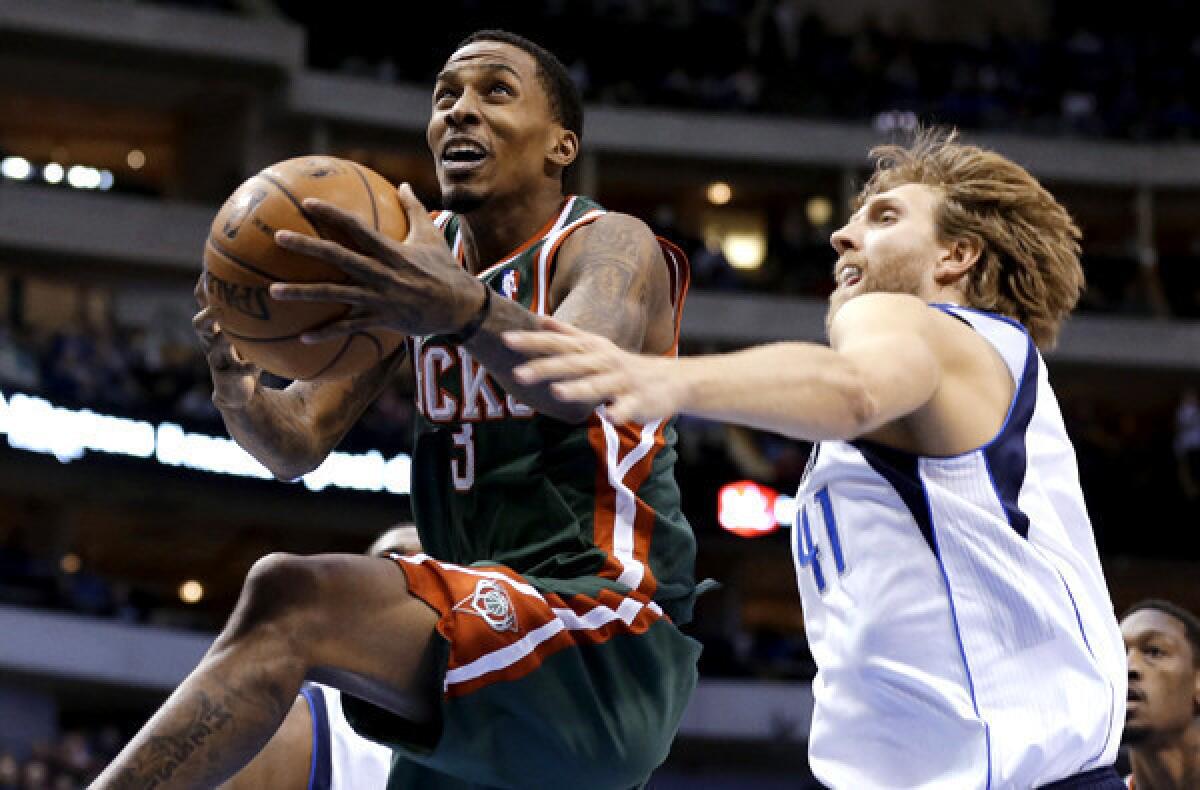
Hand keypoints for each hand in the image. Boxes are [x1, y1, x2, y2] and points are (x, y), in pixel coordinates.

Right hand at [193, 275, 259, 409]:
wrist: (240, 392)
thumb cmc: (249, 353)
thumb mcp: (252, 331)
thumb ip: (261, 311)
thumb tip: (285, 279)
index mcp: (217, 325)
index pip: (204, 300)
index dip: (205, 284)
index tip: (214, 266)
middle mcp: (212, 340)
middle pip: (199, 323)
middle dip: (207, 313)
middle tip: (218, 304)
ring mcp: (217, 360)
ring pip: (212, 348)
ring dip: (221, 339)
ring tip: (228, 335)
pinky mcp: (226, 378)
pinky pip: (236, 370)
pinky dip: (248, 366)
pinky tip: (259, 364)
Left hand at [268, 184, 484, 340]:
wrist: (461, 308)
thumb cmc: (446, 270)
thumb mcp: (433, 236)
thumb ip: (415, 210)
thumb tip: (404, 185)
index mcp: (391, 251)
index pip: (356, 227)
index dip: (332, 214)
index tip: (307, 203)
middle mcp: (382, 273)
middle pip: (338, 257)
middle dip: (307, 247)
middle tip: (278, 238)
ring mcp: (380, 298)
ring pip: (335, 294)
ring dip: (303, 293)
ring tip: (274, 291)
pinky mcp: (382, 320)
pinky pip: (350, 328)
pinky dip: (328, 332)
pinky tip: (304, 336)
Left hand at [505, 317, 686, 423]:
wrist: (670, 380)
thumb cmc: (623, 365)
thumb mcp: (596, 345)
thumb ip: (568, 334)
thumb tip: (540, 319)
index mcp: (591, 349)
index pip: (557, 343)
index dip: (532, 341)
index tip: (506, 339)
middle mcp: (604, 362)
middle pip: (572, 364)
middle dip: (546, 367)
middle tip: (518, 373)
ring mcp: (622, 382)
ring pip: (597, 386)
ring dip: (578, 388)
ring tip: (557, 393)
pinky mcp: (637, 402)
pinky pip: (626, 408)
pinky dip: (618, 412)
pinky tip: (608, 417)